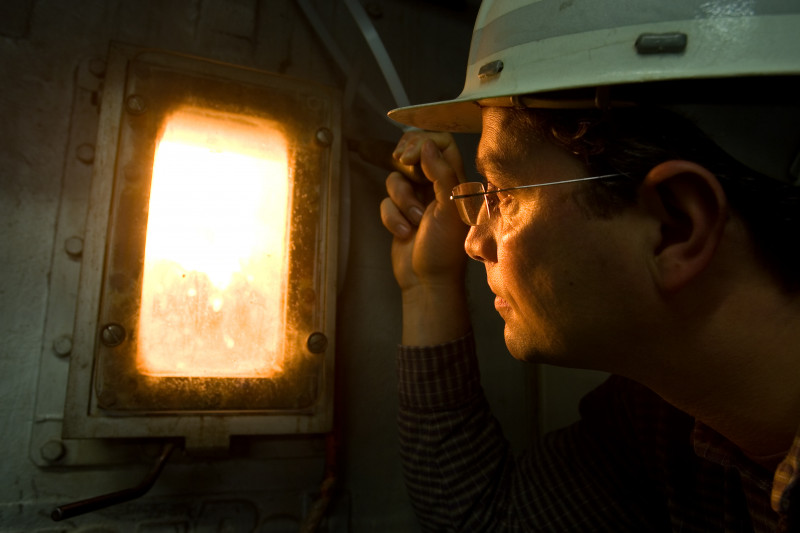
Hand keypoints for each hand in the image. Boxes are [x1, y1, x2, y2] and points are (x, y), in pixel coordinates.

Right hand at [380, 130, 470, 343]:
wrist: (427, 283)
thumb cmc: (444, 249)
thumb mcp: (449, 208)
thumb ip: (441, 173)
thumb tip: (426, 144)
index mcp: (456, 181)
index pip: (442, 143)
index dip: (423, 142)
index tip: (410, 156)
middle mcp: (436, 186)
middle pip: (415, 152)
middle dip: (406, 161)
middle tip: (403, 163)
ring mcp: (416, 200)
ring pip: (396, 178)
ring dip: (401, 199)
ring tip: (415, 221)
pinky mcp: (399, 214)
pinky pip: (386, 202)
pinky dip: (392, 217)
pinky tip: (404, 233)